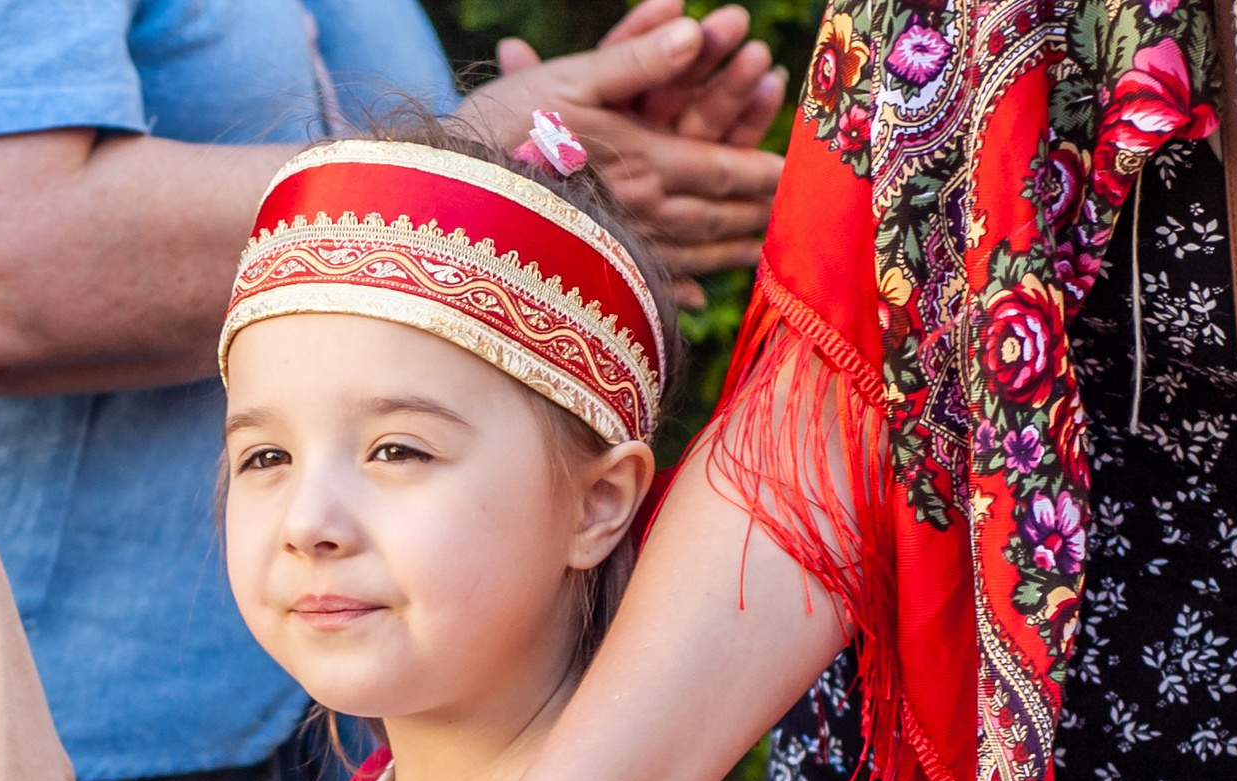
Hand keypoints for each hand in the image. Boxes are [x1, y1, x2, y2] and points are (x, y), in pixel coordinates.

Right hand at [461, 1, 787, 285]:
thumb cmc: (498, 130)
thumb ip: (637, 56)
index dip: (761, 170)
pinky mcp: (589, 279)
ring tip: (757, 250)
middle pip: (714, 217)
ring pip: (691, 255)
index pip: (720, 168)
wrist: (443, 201)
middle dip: (754, 215)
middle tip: (788, 216)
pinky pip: (653, 286)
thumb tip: (693, 30)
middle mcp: (639, 215)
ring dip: (729, 251)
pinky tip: (700, 295)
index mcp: (643, 162)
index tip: (793, 174)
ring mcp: (615, 253)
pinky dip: (687, 287)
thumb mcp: (569, 78)